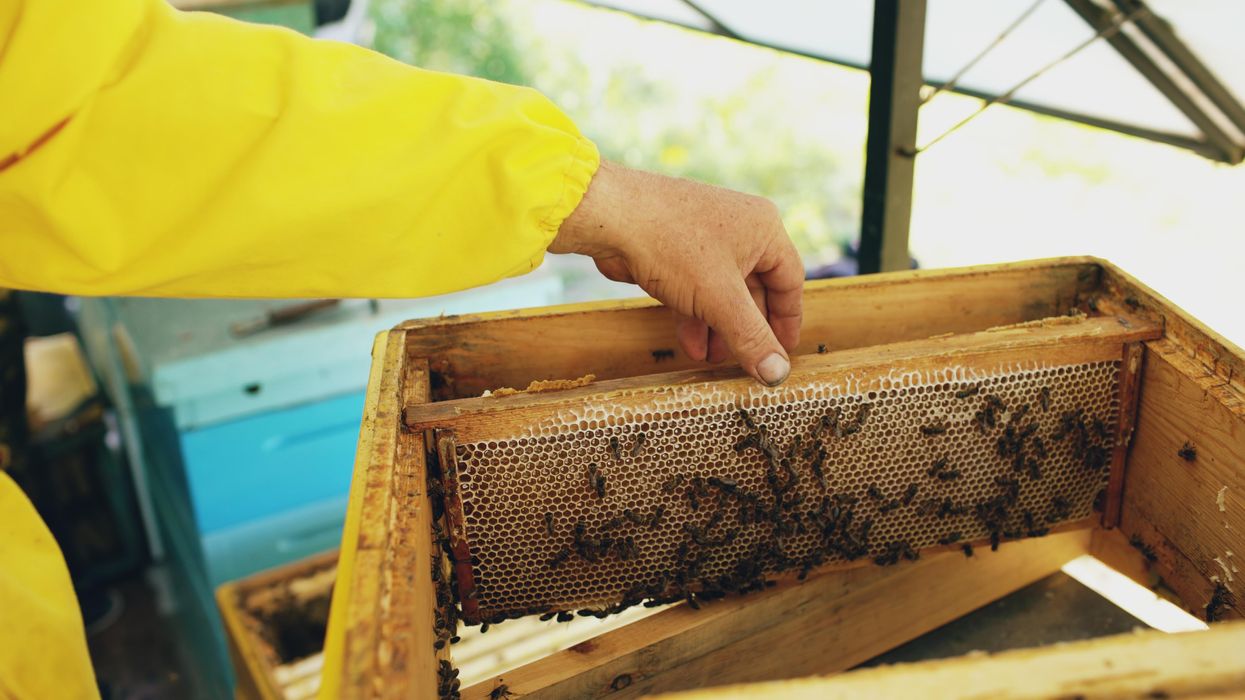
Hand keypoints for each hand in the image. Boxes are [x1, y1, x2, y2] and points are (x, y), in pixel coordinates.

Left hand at [550, 160, 802, 385]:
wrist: (610, 217)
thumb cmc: (672, 243)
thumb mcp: (719, 299)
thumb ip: (751, 338)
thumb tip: (778, 373)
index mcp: (764, 229)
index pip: (789, 281)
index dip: (787, 321)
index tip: (783, 354)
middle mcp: (740, 229)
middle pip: (755, 289)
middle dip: (745, 330)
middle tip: (743, 363)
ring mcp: (706, 237)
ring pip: (722, 292)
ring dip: (718, 329)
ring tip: (710, 359)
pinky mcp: (677, 248)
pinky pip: (696, 287)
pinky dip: (696, 316)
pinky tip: (689, 345)